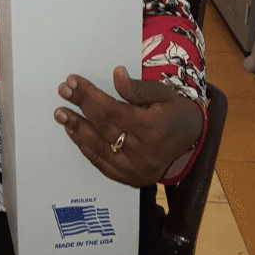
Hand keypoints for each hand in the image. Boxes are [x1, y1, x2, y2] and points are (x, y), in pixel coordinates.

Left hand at [54, 66, 202, 187]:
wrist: (193, 140)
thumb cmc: (176, 112)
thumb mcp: (164, 93)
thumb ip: (138, 88)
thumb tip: (116, 75)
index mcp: (153, 128)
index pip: (111, 110)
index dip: (89, 95)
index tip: (73, 82)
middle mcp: (144, 152)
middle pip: (102, 127)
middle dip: (80, 107)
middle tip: (63, 92)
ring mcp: (137, 169)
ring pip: (98, 148)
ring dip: (76, 129)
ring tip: (61, 114)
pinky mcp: (132, 179)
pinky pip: (103, 164)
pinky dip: (86, 148)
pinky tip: (75, 134)